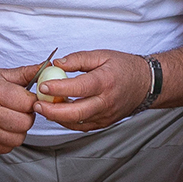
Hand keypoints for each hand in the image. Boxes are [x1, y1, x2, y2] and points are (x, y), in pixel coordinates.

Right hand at [0, 62, 41, 152]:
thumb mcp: (1, 74)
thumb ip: (27, 73)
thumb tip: (48, 67)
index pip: (29, 103)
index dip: (32, 100)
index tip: (27, 98)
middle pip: (26, 123)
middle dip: (27, 115)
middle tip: (18, 108)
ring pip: (19, 138)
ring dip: (19, 129)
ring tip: (10, 118)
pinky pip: (8, 147)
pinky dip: (9, 139)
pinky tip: (2, 127)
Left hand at [34, 50, 151, 131]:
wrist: (146, 85)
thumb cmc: (124, 68)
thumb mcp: (102, 55)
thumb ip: (78, 59)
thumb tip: (57, 64)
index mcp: (105, 81)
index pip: (79, 87)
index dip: (58, 88)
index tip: (42, 85)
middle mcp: (106, 101)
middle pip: (76, 112)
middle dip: (52, 111)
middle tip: (36, 105)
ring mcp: (106, 115)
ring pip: (76, 122)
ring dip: (57, 117)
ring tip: (44, 107)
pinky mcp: (104, 123)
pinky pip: (82, 126)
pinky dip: (67, 121)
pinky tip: (58, 113)